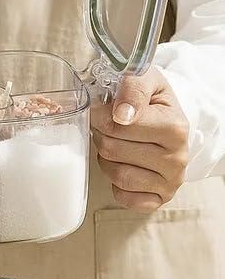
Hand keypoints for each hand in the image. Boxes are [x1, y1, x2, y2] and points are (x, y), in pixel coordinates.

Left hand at [91, 67, 188, 211]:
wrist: (165, 119)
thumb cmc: (151, 102)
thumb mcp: (145, 80)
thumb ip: (133, 87)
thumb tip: (121, 114)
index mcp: (175, 127)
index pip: (118, 126)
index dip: (101, 116)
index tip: (104, 110)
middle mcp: (177, 158)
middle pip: (112, 151)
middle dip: (103, 137)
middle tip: (108, 129)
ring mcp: (170, 182)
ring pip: (117, 176)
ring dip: (108, 161)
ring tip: (116, 147)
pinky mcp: (159, 198)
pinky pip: (124, 198)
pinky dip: (117, 185)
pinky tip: (124, 167)